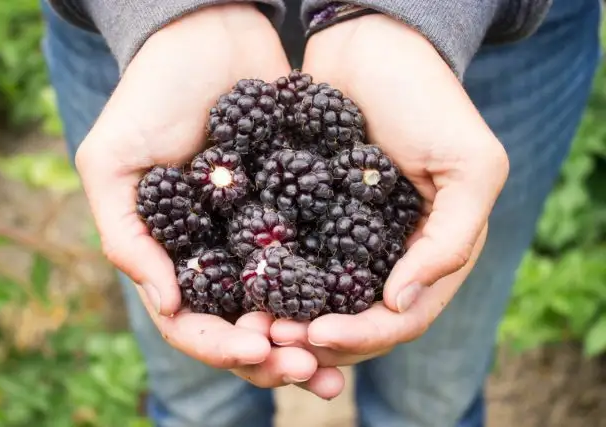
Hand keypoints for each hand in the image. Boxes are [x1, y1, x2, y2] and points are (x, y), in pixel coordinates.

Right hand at [74, 4, 342, 397]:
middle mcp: (218, 254)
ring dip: (310, 339)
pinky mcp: (298, 208)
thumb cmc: (151, 94)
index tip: (260, 350)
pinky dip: (335, 290)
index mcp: (174, 253)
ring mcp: (259, 234)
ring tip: (341, 361)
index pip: (192, 321)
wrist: (211, 36)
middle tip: (311, 372)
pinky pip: (318, 258)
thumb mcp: (113, 160)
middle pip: (245, 326)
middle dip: (275, 356)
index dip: (222, 346)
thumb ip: (126, 233)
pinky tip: (362, 307)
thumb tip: (166, 304)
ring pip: (286, 305)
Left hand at [271, 14, 508, 364]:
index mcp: (429, 253)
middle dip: (317, 339)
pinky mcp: (310, 217)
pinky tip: (244, 290)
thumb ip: (451, 239)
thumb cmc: (429, 99)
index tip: (317, 334)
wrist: (371, 46)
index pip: (401, 317)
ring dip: (289, 321)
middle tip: (273, 339)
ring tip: (253, 325)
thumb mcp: (470, 165)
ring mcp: (346, 240)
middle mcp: (388, 256)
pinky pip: (291, 261)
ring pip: (318, 301)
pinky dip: (271, 282)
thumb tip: (401, 302)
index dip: (362, 334)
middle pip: (354, 321)